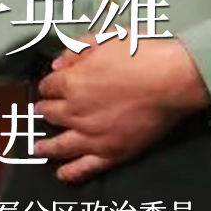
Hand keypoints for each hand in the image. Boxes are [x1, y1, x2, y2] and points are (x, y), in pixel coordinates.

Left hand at [34, 37, 210, 183]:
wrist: (172, 80)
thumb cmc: (142, 54)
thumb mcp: (107, 38)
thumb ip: (79, 49)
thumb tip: (58, 63)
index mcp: (73, 82)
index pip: (49, 86)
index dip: (48, 85)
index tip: (50, 86)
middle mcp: (76, 112)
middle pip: (51, 114)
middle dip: (44, 111)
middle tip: (41, 112)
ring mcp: (93, 136)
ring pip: (60, 145)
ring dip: (46, 145)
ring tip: (38, 147)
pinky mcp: (112, 153)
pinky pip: (85, 167)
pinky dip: (70, 172)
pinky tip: (61, 173)